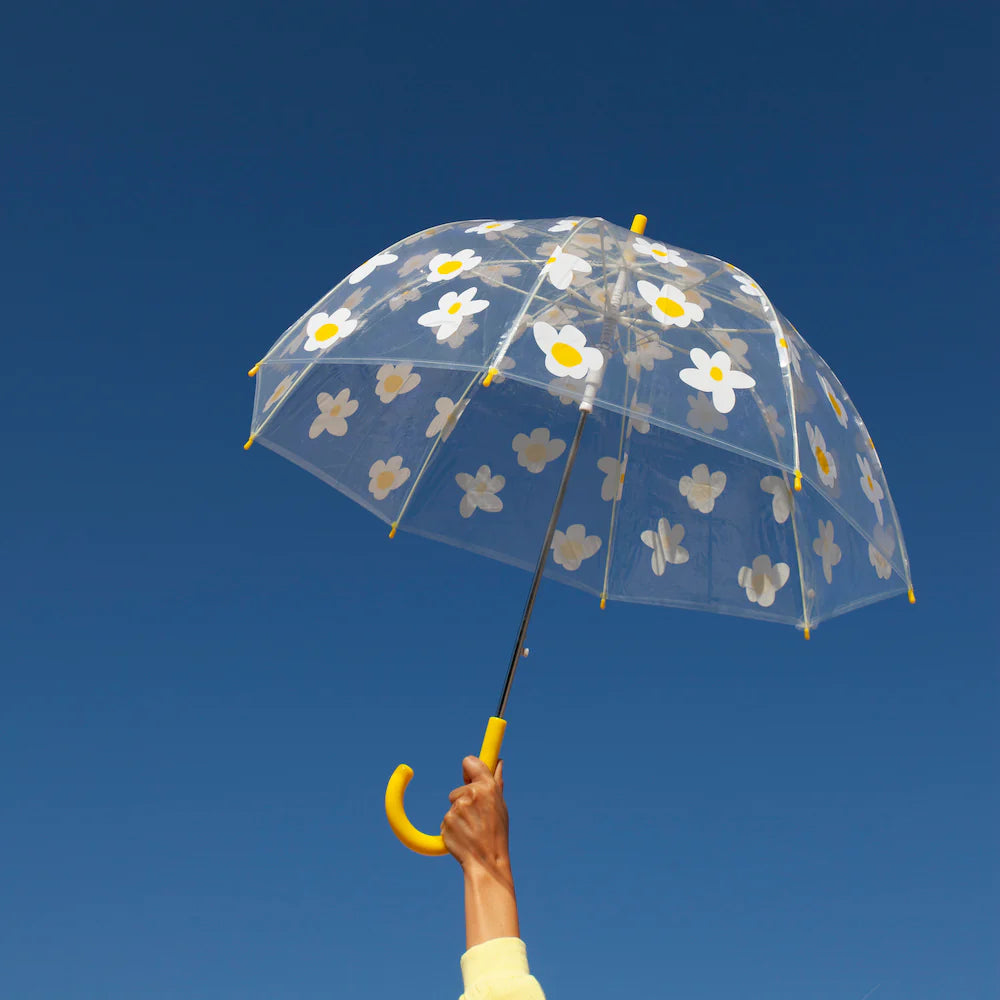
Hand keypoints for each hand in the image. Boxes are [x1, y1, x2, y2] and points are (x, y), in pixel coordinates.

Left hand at [441, 755, 509, 876]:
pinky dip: (452, 827)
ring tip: (472, 829)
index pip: (469, 762)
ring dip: (458, 815)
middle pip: (459, 789)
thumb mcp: (500, 806)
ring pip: (453, 806)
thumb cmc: (497, 833)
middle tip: (476, 817)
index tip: (468, 777)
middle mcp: (472, 794)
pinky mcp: (446, 821)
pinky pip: (446, 819)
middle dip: (464, 800)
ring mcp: (458, 808)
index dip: (468, 770)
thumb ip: (496, 781)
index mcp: (487, 787)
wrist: (487, 862)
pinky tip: (464, 836)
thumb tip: (499, 761)